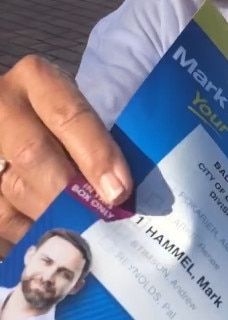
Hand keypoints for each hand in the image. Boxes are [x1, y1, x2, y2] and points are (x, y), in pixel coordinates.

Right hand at [0, 56, 132, 252]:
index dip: (95, 154)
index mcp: (37, 79)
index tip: (118, 190)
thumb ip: (98, 140)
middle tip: (100, 221)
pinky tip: (49, 241)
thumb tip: (123, 192)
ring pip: (13, 189)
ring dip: (51, 218)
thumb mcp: (79, 114)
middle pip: (33, 153)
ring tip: (83, 238)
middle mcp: (3, 104)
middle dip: (70, 193)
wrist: (16, 119)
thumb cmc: (67, 122)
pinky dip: (25, 233)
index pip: (68, 115)